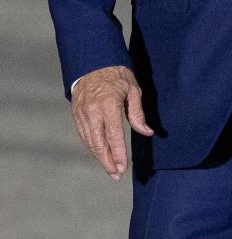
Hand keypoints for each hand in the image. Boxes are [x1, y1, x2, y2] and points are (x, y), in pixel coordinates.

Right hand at [70, 65, 152, 179]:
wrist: (93, 63)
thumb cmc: (117, 76)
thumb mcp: (133, 90)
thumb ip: (138, 114)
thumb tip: (147, 132)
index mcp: (108, 105)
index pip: (113, 135)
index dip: (118, 153)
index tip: (123, 167)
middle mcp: (92, 112)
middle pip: (98, 144)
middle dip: (108, 162)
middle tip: (116, 175)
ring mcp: (82, 115)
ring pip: (90, 142)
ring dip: (100, 157)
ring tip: (111, 169)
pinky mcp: (76, 116)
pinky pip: (84, 136)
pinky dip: (92, 147)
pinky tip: (100, 154)